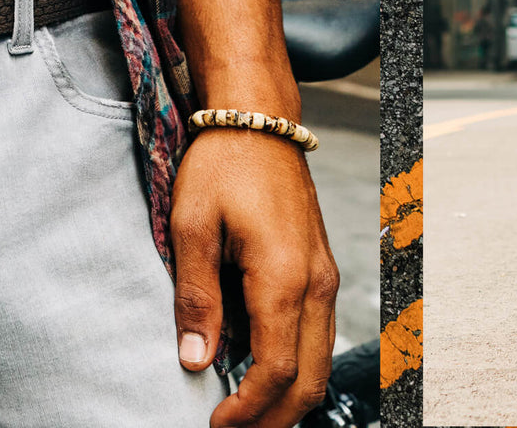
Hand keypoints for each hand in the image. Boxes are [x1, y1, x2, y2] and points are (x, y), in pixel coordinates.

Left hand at [171, 126, 338, 427]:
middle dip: (273, 420)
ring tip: (243, 415)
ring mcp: (324, 278)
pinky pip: (315, 337)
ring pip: (319, 363)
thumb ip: (196, 298)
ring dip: (286, 399)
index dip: (247, 410)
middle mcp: (317, 285)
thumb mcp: (192, 228)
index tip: (213, 426)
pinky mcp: (319, 272)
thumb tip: (195, 360)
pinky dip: (292, 368)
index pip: (275, 370)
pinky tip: (255, 374)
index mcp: (284, 278)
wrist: (260, 119)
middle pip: (308, 380)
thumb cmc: (222, 165)